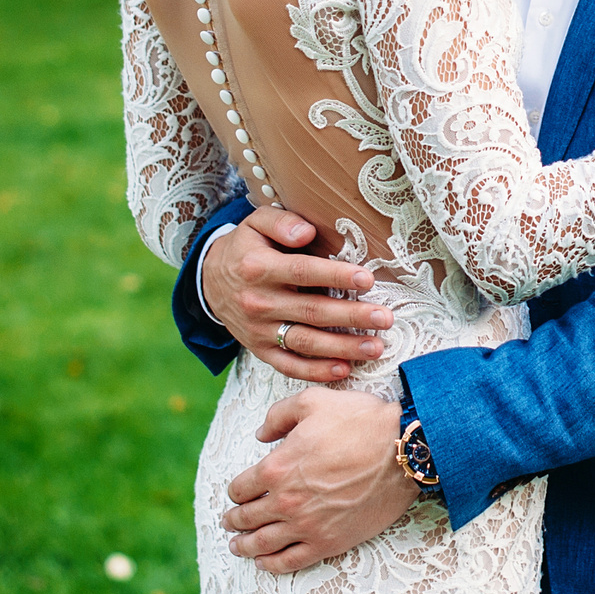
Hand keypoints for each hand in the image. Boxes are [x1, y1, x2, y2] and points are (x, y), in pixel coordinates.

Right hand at [201, 206, 395, 384]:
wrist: (209, 282)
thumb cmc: (246, 248)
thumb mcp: (255, 224)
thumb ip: (281, 222)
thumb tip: (306, 232)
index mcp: (259, 268)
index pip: (302, 272)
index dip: (336, 276)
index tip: (367, 279)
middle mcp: (259, 302)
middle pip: (311, 311)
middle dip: (351, 316)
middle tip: (384, 318)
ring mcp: (259, 330)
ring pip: (305, 342)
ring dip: (342, 347)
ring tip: (375, 347)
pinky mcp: (260, 350)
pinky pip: (289, 365)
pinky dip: (315, 371)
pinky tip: (343, 370)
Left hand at [221, 387, 417, 572]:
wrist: (401, 451)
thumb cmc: (360, 421)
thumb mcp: (313, 401)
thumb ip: (278, 416)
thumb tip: (260, 435)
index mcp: (276, 467)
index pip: (240, 488)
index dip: (235, 491)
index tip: (236, 493)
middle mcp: (285, 501)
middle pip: (247, 518)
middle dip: (234, 520)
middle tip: (229, 522)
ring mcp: (306, 525)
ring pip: (263, 544)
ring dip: (244, 546)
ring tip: (237, 547)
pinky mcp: (328, 542)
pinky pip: (290, 561)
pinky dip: (272, 565)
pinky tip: (263, 563)